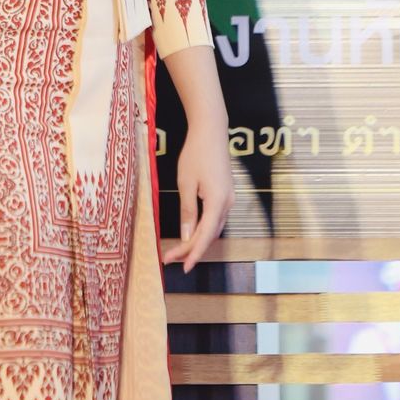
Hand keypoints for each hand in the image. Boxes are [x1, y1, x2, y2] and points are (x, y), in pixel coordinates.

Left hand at [160, 119, 232, 271]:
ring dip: (197, 241)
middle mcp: (228, 204)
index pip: (205, 236)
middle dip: (191, 249)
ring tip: (178, 251)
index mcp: (218, 202)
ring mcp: (229, 199)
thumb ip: (188, 212)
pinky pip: (216, 219)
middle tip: (170, 259)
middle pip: (210, 235)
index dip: (193, 253)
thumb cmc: (196, 154)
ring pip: (214, 228)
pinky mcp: (226, 194)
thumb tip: (187, 236)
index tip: (182, 267)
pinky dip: (204, 230)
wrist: (211, 132)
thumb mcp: (186, 184)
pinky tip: (192, 234)